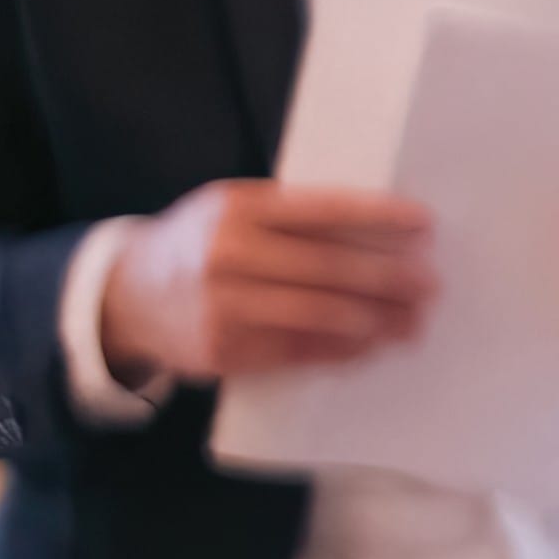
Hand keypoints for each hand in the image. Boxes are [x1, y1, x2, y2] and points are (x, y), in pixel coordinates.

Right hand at [110, 178, 433, 382]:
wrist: (127, 295)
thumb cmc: (200, 243)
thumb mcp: (232, 209)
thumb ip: (291, 216)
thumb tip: (380, 232)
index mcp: (239, 207)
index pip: (322, 210)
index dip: (378, 216)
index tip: (425, 223)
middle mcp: (230, 254)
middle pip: (328, 267)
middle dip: (389, 278)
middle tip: (431, 285)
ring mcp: (225, 306)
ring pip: (318, 315)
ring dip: (375, 320)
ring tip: (413, 322)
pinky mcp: (225, 350)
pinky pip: (297, 351)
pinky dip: (341, 349)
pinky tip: (370, 345)